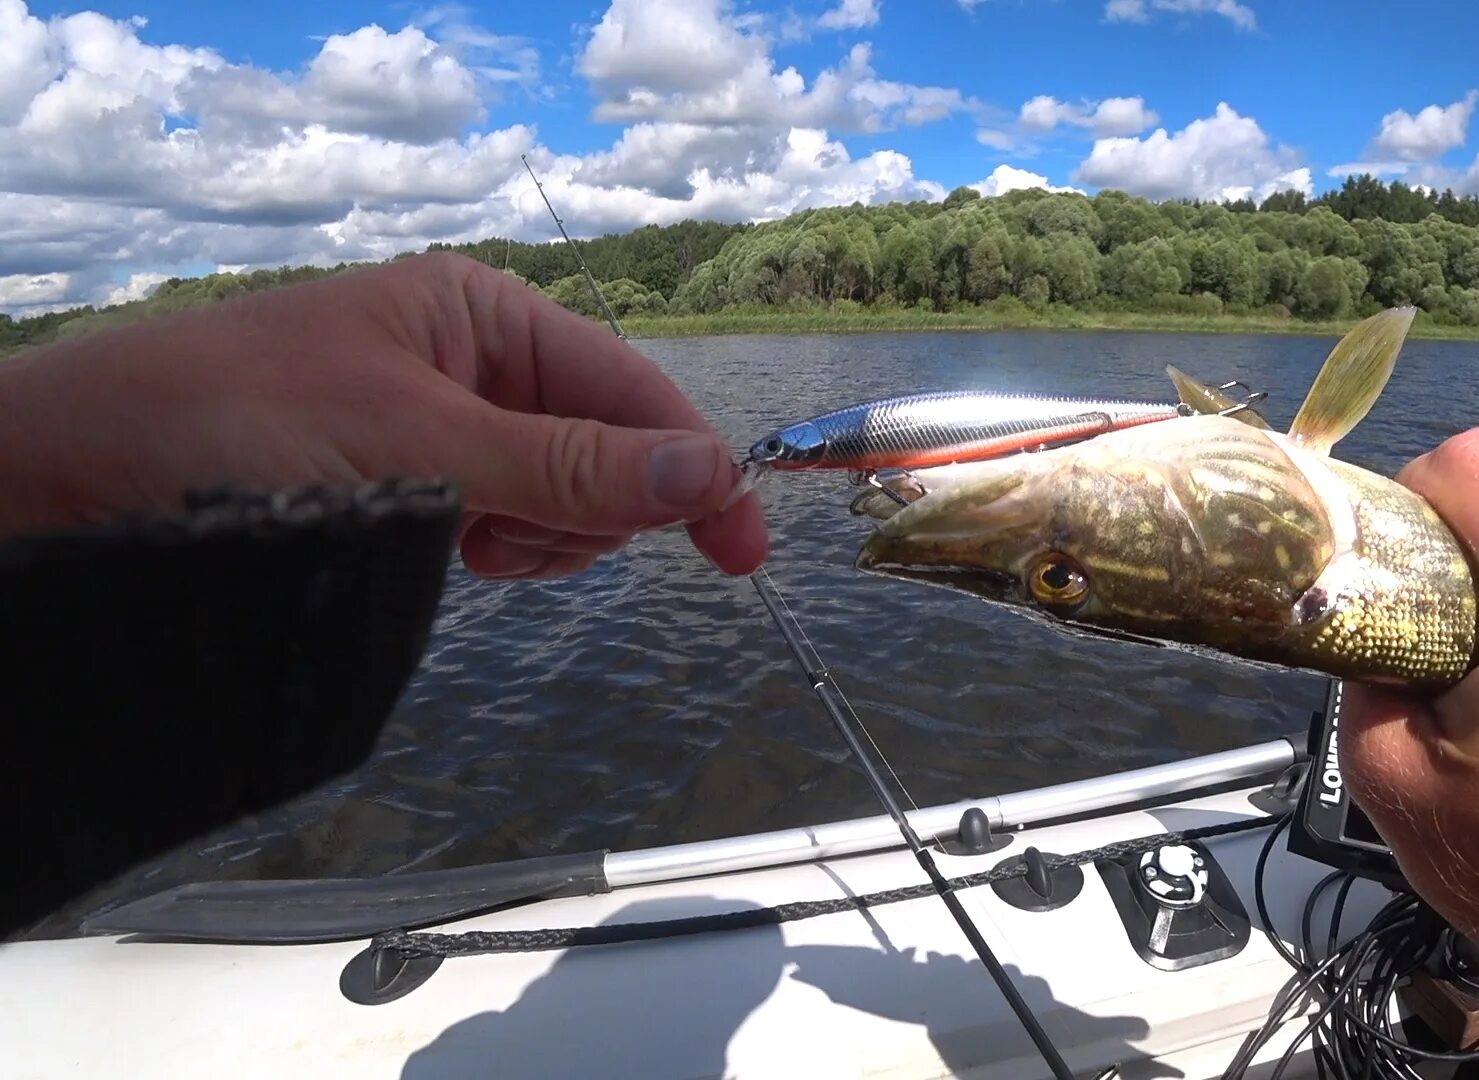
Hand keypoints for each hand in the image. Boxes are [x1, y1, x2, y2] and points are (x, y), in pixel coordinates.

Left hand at [0, 253, 765, 577]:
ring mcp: (448, 428)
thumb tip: (704, 474)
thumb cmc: (232, 425)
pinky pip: (510, 528)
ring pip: (562, 502)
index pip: (630, 389)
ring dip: (535, 536)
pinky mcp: (418, 487)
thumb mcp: (417, 447)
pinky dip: (498, 551)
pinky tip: (444, 553)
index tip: (742, 550)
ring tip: (456, 540)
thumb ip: (565, 468)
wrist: (74, 479)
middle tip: (510, 535)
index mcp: (484, 315)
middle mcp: (475, 363)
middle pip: (607, 452)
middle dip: (585, 508)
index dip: (692, 467)